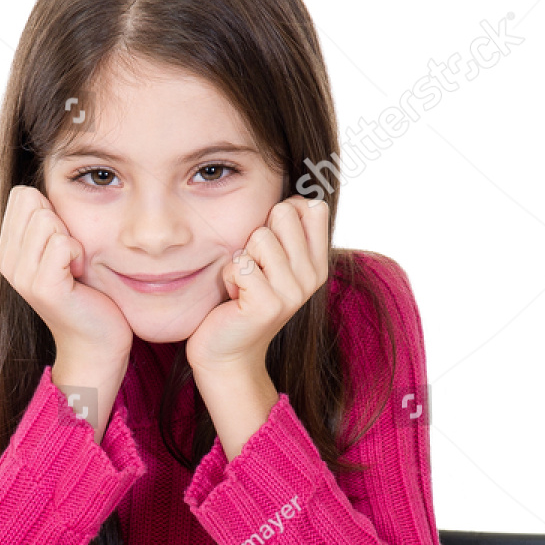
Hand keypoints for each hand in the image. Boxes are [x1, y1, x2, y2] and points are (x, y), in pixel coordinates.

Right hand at [0, 185, 132, 363]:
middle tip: (70, 256)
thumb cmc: (87, 292)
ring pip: (46, 219)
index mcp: (6, 249)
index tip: (63, 244)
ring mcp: (21, 276)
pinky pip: (62, 242)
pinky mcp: (43, 288)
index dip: (51, 210)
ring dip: (72, 239)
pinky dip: (79, 254)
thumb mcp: (61, 249)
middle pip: (31, 200)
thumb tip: (50, 184)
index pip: (22, 194)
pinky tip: (79, 276)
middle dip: (60, 220)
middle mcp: (5, 261)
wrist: (96, 342)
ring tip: (75, 268)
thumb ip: (48, 218)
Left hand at [185, 195, 329, 378]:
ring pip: (259, 236)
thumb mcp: (270, 261)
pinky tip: (234, 298)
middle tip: (253, 269)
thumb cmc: (242, 299)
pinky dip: (229, 277)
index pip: (311, 206)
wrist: (228, 352)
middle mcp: (312, 276)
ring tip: (243, 285)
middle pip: (283, 213)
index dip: (281, 214)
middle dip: (256, 235)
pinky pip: (240, 264)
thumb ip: (285, 229)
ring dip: (240, 258)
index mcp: (317, 262)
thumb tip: (296, 192)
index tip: (269, 245)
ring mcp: (293, 292)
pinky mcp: (268, 305)